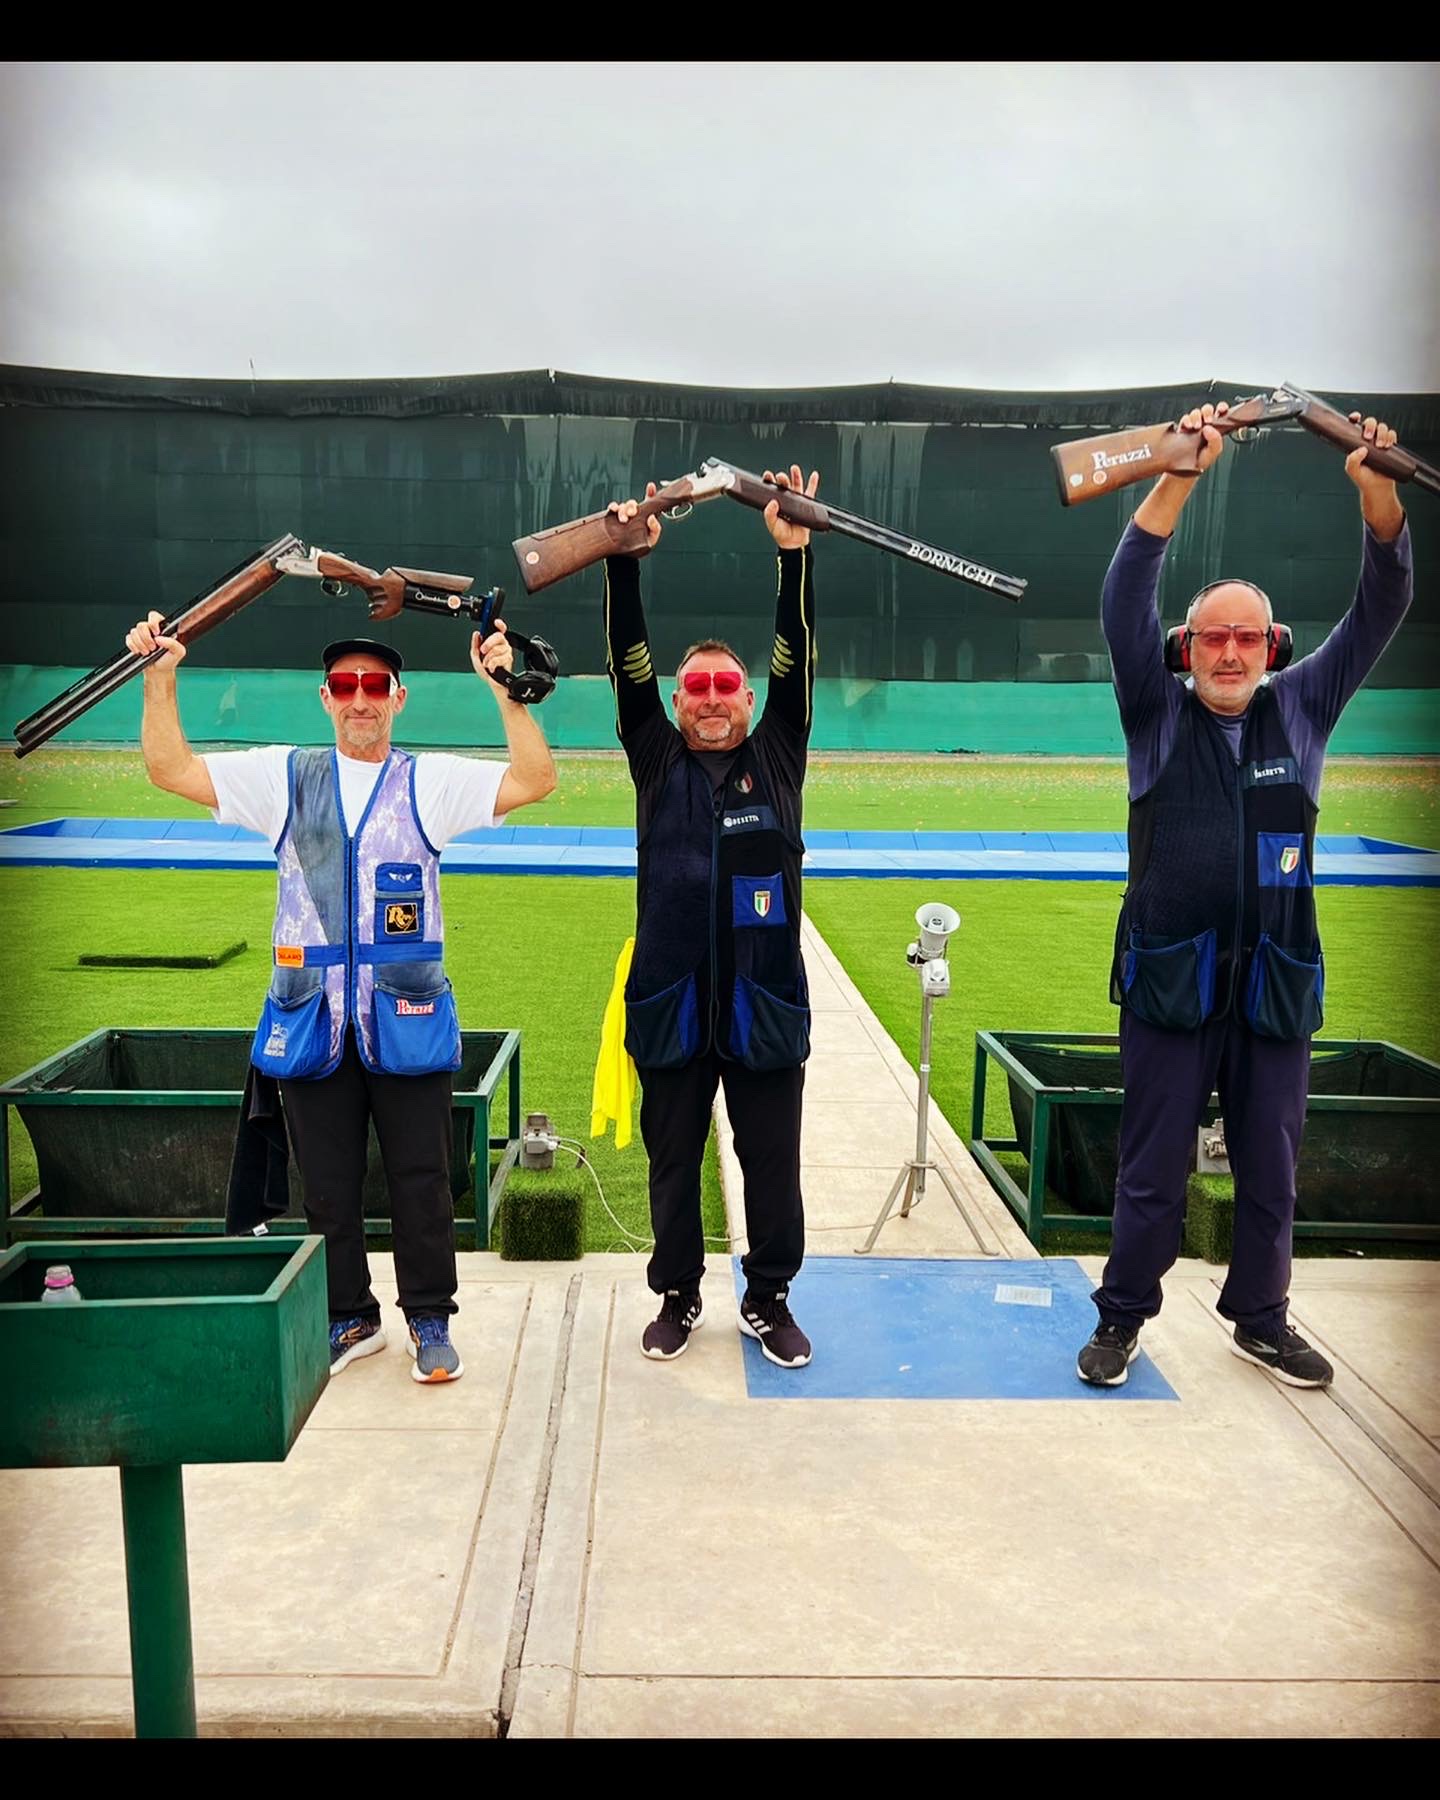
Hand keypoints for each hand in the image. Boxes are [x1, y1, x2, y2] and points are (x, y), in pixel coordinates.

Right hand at [125, 610, 185, 671]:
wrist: (159, 671)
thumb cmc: (169, 660)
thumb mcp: (179, 652)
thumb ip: (173, 643)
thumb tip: (159, 638)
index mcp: (162, 628)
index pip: (154, 616)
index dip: (153, 623)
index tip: (156, 634)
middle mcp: (151, 630)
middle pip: (141, 625)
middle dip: (146, 638)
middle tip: (153, 648)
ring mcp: (141, 635)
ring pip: (134, 632)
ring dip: (140, 644)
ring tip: (147, 652)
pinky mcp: (134, 641)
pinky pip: (128, 639)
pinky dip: (133, 646)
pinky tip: (140, 652)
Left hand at [471, 621, 513, 685]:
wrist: (491, 682)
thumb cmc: (485, 671)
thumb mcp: (475, 656)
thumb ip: (475, 644)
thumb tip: (477, 634)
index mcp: (494, 642)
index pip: (499, 629)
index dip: (499, 624)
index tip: (496, 622)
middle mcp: (502, 645)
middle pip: (499, 636)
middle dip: (488, 643)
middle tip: (483, 650)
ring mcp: (506, 652)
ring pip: (497, 649)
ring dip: (488, 658)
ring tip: (486, 663)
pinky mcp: (509, 660)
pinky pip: (499, 658)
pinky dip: (492, 664)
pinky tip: (491, 667)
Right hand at [607, 482, 662, 550]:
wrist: (623, 559)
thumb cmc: (638, 550)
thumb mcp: (650, 541)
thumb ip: (655, 529)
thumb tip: (652, 518)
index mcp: (645, 518)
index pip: (649, 503)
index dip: (650, 493)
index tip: (650, 487)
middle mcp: (634, 515)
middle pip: (633, 504)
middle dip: (632, 506)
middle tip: (632, 514)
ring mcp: (624, 516)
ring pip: (623, 506)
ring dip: (623, 509)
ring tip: (623, 519)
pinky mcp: (614, 519)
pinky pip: (613, 509)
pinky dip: (613, 507)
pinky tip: (613, 510)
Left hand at [762, 464, 819, 548]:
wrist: (794, 543)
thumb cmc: (782, 534)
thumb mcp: (772, 524)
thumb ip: (770, 514)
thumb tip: (772, 503)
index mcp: (775, 503)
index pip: (771, 489)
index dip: (769, 481)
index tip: (768, 475)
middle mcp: (785, 500)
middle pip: (784, 485)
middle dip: (782, 478)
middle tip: (781, 476)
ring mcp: (796, 501)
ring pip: (796, 485)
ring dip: (796, 476)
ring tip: (794, 469)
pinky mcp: (806, 504)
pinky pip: (810, 492)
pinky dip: (813, 483)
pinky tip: (814, 475)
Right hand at [1176, 401, 1229, 474]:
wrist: (1185, 469)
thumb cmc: (1201, 461)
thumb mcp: (1213, 452)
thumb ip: (1215, 440)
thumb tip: (1208, 428)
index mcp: (1215, 428)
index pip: (1220, 413)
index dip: (1222, 408)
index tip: (1222, 409)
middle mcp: (1204, 424)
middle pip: (1207, 410)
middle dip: (1207, 412)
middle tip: (1208, 421)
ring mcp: (1193, 425)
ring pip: (1195, 413)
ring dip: (1196, 416)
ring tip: (1196, 427)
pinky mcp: (1183, 428)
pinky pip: (1184, 419)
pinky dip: (1186, 420)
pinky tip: (1188, 427)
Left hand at [1345, 413, 1404, 540]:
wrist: (1378, 488)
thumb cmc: (1363, 479)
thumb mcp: (1352, 470)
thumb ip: (1352, 460)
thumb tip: (1361, 449)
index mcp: (1355, 443)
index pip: (1354, 426)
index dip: (1355, 418)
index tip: (1355, 417)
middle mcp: (1367, 440)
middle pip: (1370, 422)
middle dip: (1370, 426)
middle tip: (1368, 437)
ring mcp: (1379, 442)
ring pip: (1382, 427)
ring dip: (1382, 433)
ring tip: (1381, 446)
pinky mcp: (1390, 445)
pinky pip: (1392, 434)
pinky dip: (1391, 436)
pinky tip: (1388, 445)